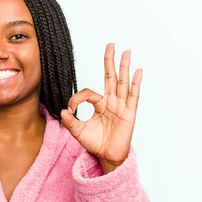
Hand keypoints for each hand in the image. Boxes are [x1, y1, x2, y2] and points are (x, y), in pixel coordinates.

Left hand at [60, 43, 141, 166]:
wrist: (107, 157)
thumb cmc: (96, 144)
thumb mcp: (78, 132)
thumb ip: (70, 122)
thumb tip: (63, 111)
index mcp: (100, 105)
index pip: (88, 92)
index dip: (77, 98)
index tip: (70, 109)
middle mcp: (111, 102)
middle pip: (110, 77)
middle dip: (110, 61)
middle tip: (111, 44)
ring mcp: (121, 106)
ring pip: (122, 83)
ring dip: (124, 67)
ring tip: (126, 52)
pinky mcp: (129, 113)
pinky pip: (133, 96)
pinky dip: (136, 83)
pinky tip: (138, 71)